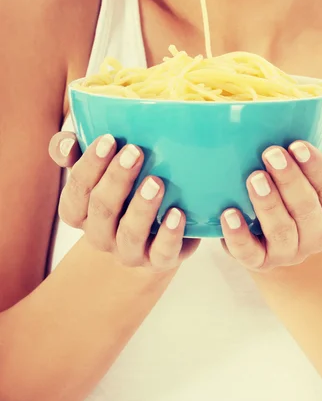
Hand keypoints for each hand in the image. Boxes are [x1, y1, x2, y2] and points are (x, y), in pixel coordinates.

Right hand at [49, 133, 199, 271]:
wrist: (159, 228)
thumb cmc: (124, 187)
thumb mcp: (100, 168)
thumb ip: (77, 152)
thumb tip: (66, 144)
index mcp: (80, 213)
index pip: (75, 193)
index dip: (89, 167)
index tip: (108, 139)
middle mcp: (100, 235)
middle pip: (101, 210)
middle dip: (116, 180)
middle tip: (135, 152)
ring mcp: (129, 251)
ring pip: (129, 235)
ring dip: (141, 208)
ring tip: (155, 182)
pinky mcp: (159, 260)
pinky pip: (162, 254)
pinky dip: (169, 235)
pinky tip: (176, 213)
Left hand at [220, 122, 321, 272]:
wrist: (279, 227)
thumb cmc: (307, 183)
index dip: (320, 170)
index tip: (298, 145)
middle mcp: (319, 235)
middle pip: (308, 211)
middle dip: (290, 181)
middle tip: (271, 154)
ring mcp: (289, 251)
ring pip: (282, 232)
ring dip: (268, 204)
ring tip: (254, 178)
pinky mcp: (259, 259)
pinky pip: (250, 253)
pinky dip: (238, 236)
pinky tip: (229, 214)